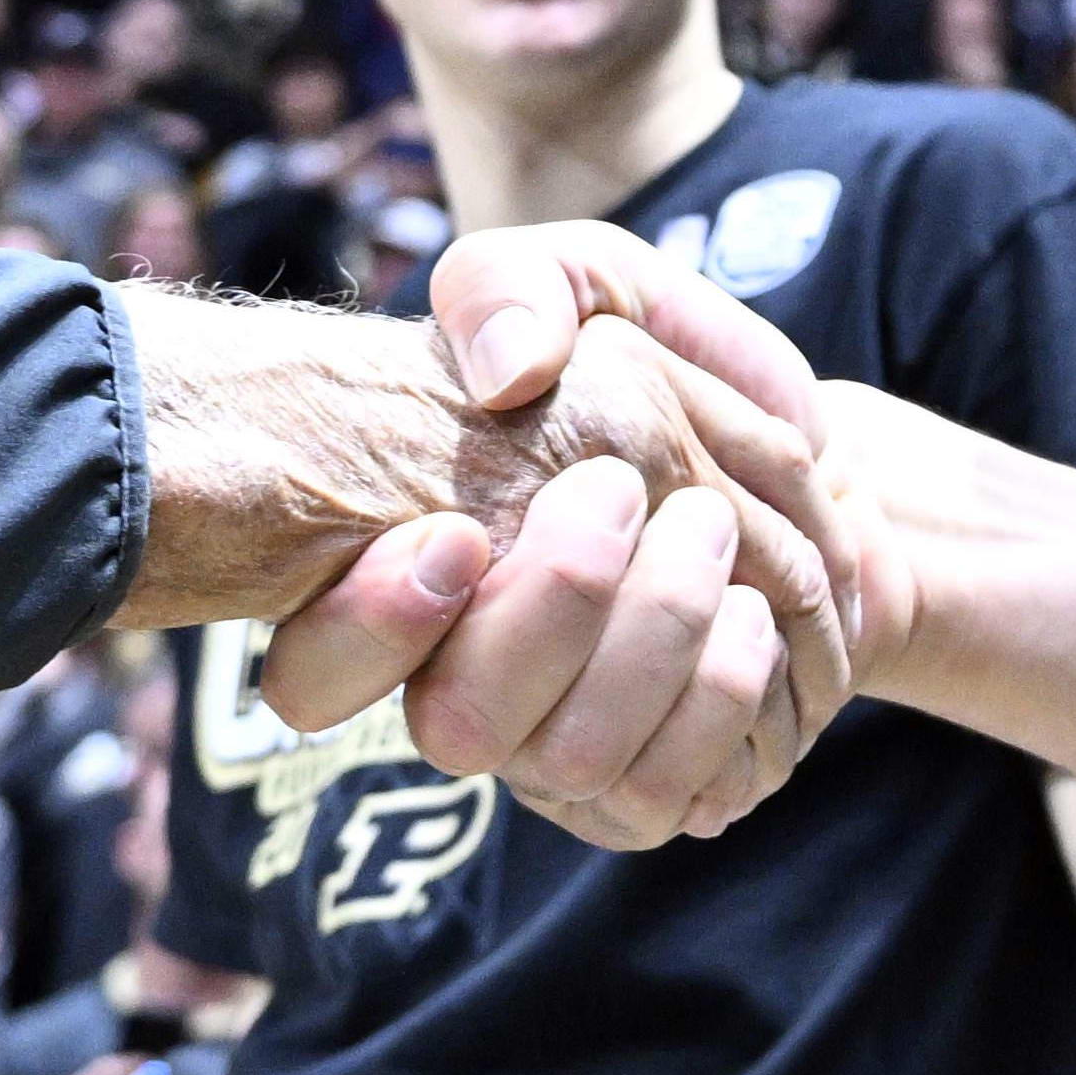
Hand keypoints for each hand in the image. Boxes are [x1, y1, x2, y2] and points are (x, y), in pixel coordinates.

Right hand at [136, 267, 853, 801]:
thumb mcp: (566, 282)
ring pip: (574, 763)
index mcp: (394, 585)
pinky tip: (759, 617)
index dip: (374, 624)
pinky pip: (675, 793)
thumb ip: (511, 290)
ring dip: (652, 642)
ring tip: (707, 531)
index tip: (455, 535)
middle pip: (464, 725)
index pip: (312, 678)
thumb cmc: (632, 362)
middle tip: (618, 487)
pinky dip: (731, 702)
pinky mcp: (648, 788)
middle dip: (555, 600)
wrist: (763, 450)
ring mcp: (549, 753)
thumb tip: (510, 371)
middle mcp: (457, 690)